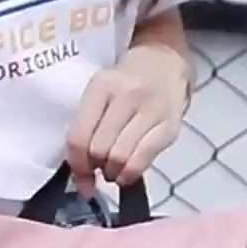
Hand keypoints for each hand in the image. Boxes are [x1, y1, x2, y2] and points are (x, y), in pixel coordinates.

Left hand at [66, 43, 190, 194]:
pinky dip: (129, 175)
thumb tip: (82, 183)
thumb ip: (85, 134)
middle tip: (99, 167)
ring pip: (119, 158)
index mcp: (102, 86)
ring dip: (112, 173)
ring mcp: (152, 109)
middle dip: (95, 167)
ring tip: (113, 169)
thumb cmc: (124, 87)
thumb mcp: (99, 98)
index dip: (76, 165)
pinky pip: (142, 161)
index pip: (78, 137)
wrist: (164, 64)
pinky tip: (126, 173)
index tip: (80, 176)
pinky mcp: (170, 126)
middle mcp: (127, 95)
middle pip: (99, 150)